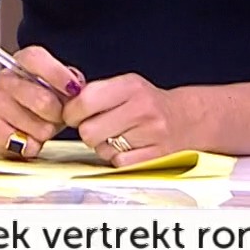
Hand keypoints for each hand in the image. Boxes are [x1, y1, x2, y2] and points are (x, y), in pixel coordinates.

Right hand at [0, 46, 83, 159]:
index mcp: (21, 63)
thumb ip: (67, 80)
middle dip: (59, 113)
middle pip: (42, 100)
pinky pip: (28, 145)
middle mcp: (5, 81)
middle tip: (59, 115)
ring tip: (42, 126)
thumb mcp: (52, 83)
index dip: (57, 74)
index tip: (74, 89)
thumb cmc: (33, 100)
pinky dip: (34, 146)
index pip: (35, 59)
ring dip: (47, 131)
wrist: (1, 117)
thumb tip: (77, 86)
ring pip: (40, 127)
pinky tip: (29, 138)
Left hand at [61, 73, 184, 165]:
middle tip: (97, 127)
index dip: (71, 112)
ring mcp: (151, 133)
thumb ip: (95, 93)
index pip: (85, 101)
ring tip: (118, 136)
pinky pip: (118, 163)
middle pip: (88, 130)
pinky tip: (128, 148)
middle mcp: (142, 108)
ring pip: (102, 149)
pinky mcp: (156, 156)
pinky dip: (118, 158)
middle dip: (87, 131)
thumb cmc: (148, 103)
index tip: (72, 115)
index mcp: (130, 86)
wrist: (186, 119)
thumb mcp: (125, 86)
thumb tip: (63, 105)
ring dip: (103, 146)